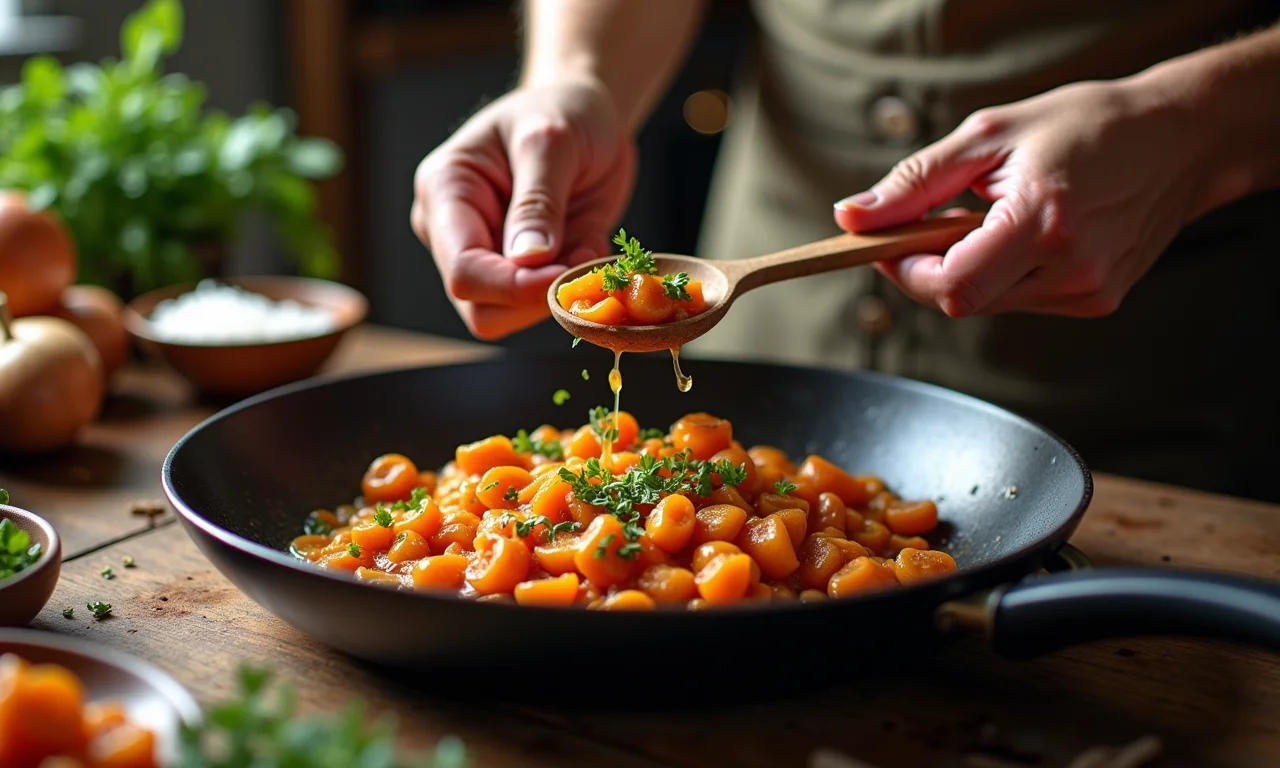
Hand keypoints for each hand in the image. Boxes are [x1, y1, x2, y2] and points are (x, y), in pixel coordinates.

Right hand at [412, 81, 634, 338]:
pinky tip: (589, 246)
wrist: (587, 115)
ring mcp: (482, 255)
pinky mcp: (516, 271)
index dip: (514, 287)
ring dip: (556, 295)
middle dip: (536, 298)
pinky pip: (539, 305)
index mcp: (445, 192)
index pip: (464, 270)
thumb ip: (539, 201)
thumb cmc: (564, 112)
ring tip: (588, 244)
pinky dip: (571, 287)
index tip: (567, 273)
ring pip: (507, 316)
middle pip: (480, 306)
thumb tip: (529, 260)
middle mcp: (452, 231)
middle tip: (585, 260)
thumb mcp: (553, 141)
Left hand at [833, 78, 1230, 317]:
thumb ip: (915, 183)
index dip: (907, 273)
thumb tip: (852, 218)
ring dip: (972, 270)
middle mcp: (1071, 268)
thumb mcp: (989, 135)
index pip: (951, 287)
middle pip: (965, 301)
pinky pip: (1024, 301)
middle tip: (942, 221)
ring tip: (997, 218)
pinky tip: (1029, 235)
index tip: (890, 246)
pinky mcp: (1098, 301)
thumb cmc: (1087, 125)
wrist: (1180, 138)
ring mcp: (1089, 291)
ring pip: (991, 304)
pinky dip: (1007, 274)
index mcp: (1042, 222)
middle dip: (934, 268)